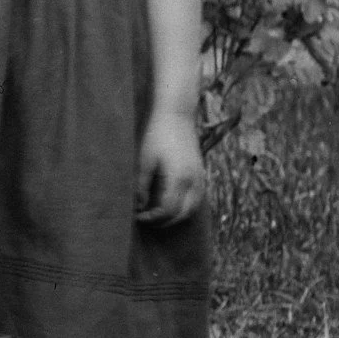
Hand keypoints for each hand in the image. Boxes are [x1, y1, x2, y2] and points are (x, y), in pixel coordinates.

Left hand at [135, 111, 205, 226]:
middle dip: (164, 222)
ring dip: (176, 216)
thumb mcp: (144, 161)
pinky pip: (196, 198)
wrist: (177, 114)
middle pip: (182, 214)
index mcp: (179, 179)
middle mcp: (193, 182)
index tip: (137, 217)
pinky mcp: (201, 173)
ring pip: (192, 208)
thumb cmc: (157, 135)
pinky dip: (184, 207)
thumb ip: (141, 186)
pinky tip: (170, 203)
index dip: (152, 218)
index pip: (167, 211)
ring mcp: (200, 177)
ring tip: (156, 215)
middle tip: (146, 219)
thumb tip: (138, 207)